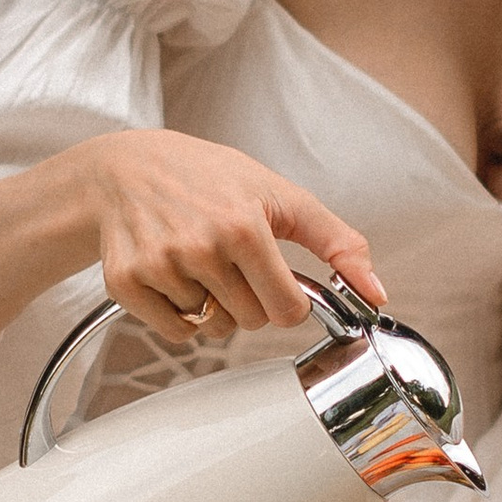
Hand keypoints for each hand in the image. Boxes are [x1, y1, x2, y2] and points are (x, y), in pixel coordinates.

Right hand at [82, 131, 386, 345]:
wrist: (125, 169)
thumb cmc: (208, 177)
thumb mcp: (281, 194)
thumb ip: (337, 242)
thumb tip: (377, 294)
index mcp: (244, 225)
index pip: (287, 310)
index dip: (286, 300)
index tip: (274, 278)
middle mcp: (200, 246)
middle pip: (249, 323)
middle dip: (248, 300)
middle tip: (230, 261)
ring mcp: (160, 265)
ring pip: (212, 329)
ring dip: (212, 305)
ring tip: (197, 260)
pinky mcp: (126, 282)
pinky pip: (176, 333)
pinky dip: (180, 315)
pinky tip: (173, 276)